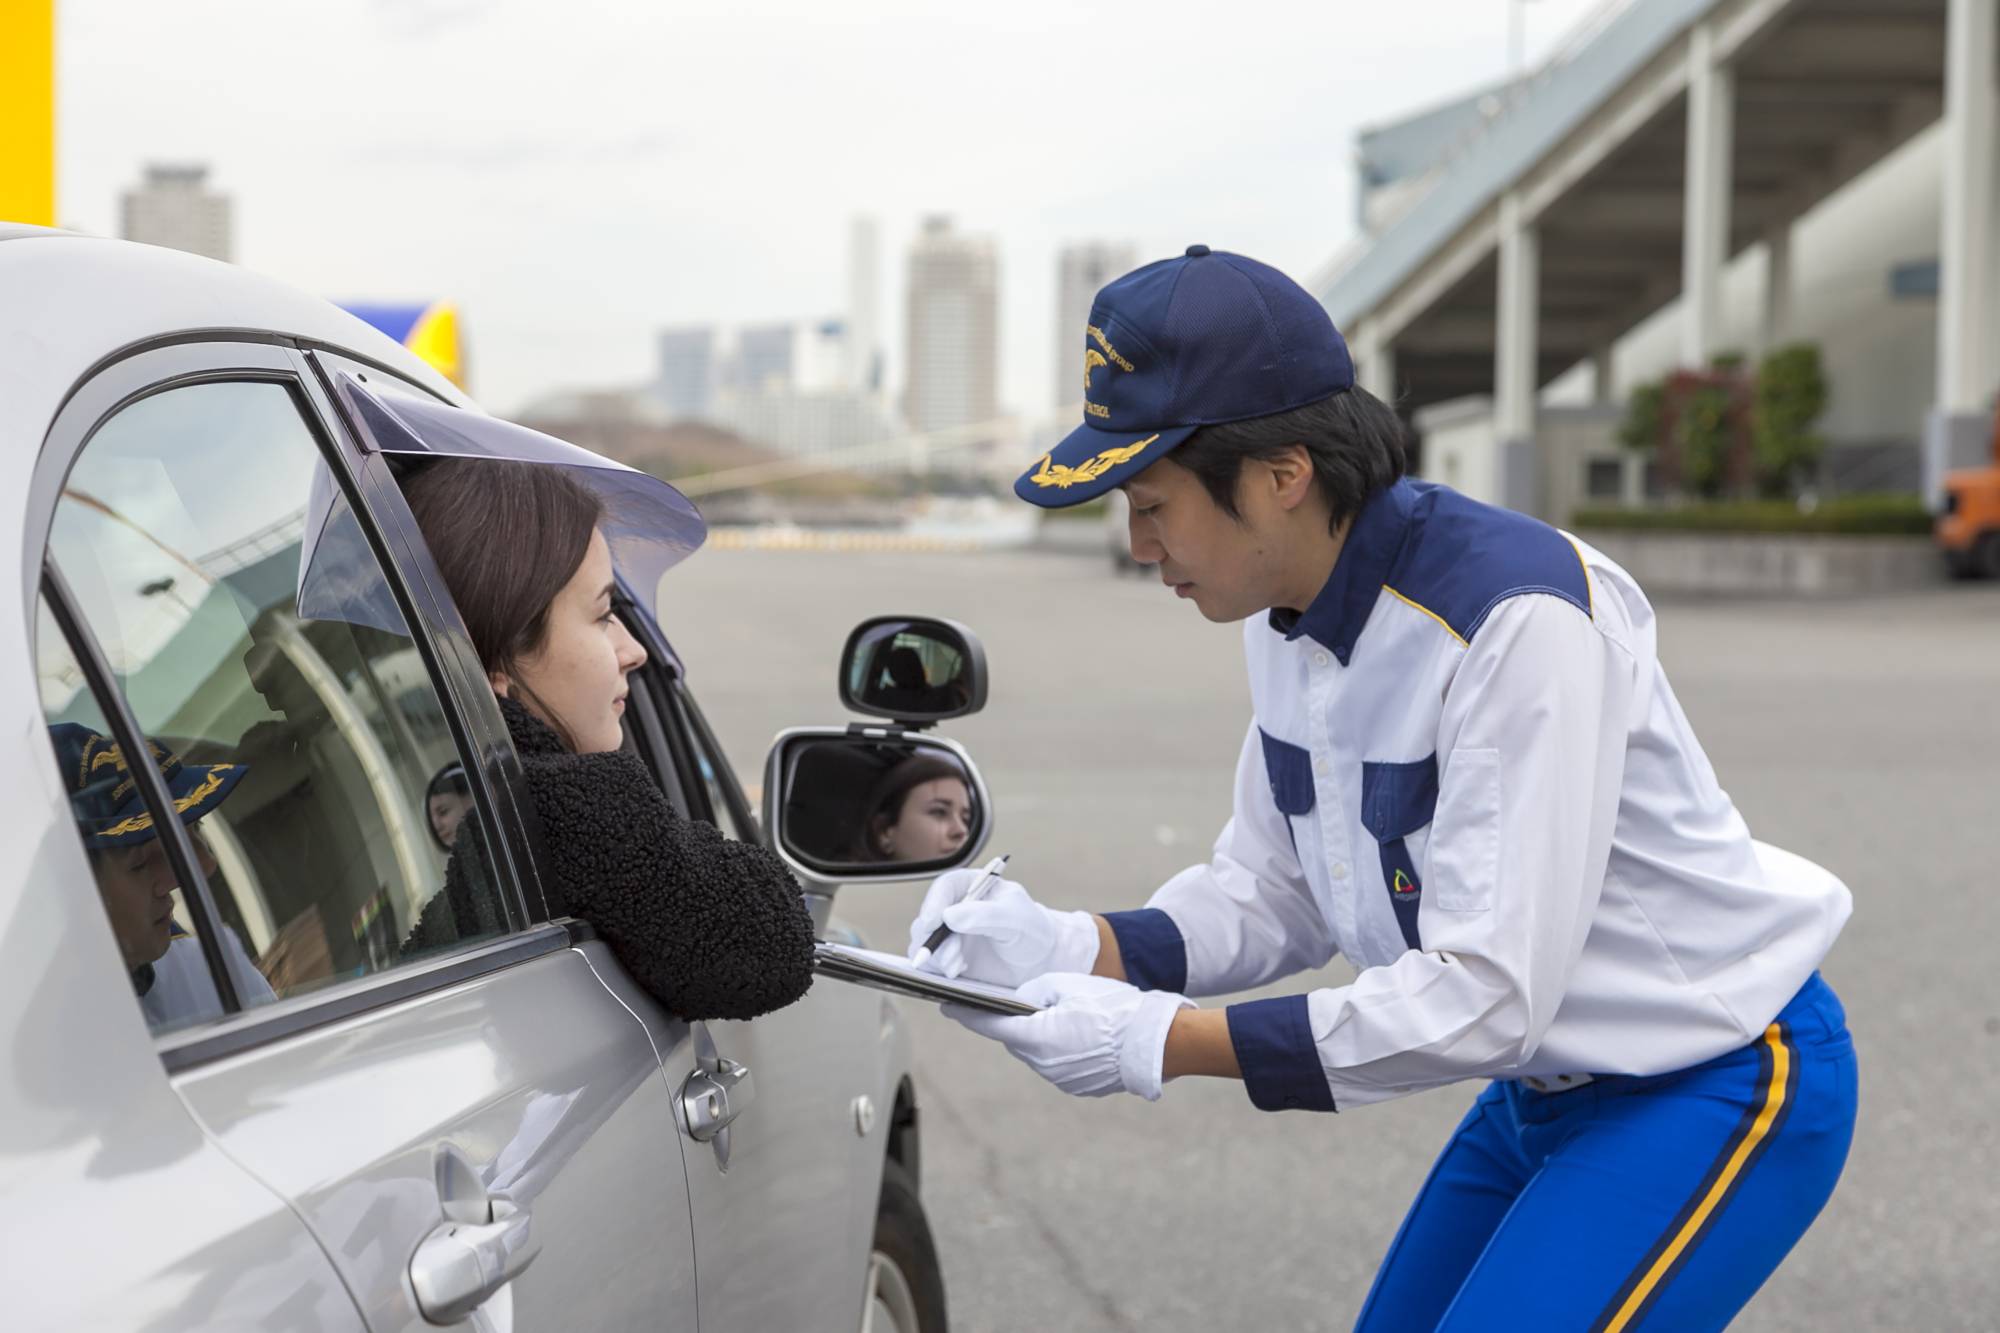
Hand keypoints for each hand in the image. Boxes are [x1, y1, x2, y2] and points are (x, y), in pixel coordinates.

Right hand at [907, 870, 1098, 986]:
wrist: (1040, 961)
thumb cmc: (1031, 930)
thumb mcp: (1014, 917)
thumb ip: (984, 915)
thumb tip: (948, 916)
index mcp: (971, 886)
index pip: (945, 888)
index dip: (934, 903)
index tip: (932, 922)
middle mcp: (954, 909)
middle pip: (928, 918)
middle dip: (935, 939)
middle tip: (953, 956)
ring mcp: (949, 935)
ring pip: (924, 943)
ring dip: (937, 957)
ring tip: (958, 968)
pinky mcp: (949, 959)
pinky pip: (932, 965)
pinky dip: (940, 970)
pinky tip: (960, 973)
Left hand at [944, 973, 1192, 1100]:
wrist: (1156, 1043)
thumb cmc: (1115, 1008)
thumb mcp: (1070, 985)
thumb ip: (1036, 991)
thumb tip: (1022, 1000)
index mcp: (1036, 1037)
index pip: (990, 1024)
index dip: (966, 1013)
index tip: (946, 1005)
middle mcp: (1043, 1064)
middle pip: (1014, 1038)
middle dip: (1012, 1021)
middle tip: (1014, 1001)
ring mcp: (1060, 1079)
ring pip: (1036, 1052)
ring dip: (1039, 1035)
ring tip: (1060, 1014)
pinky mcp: (1078, 1086)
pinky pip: (1057, 1063)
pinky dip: (1060, 1049)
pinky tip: (1079, 1034)